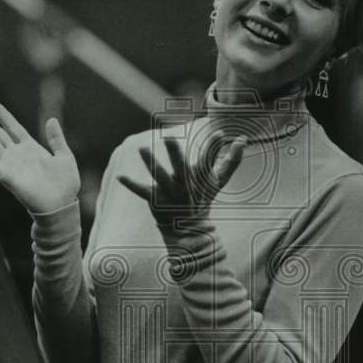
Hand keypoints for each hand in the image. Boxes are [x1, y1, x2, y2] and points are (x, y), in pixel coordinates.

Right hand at [0, 98, 79, 213]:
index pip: (12, 126)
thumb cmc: (65, 185)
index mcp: (30, 148)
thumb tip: (51, 120)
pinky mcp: (7, 178)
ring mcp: (10, 165)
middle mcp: (16, 154)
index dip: (1, 114)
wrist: (63, 205)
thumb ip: (57, 139)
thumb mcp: (64, 156)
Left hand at [117, 131, 245, 224]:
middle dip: (175, 154)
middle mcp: (186, 186)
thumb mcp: (219, 180)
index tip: (220, 134)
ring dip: (151, 163)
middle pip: (181, 169)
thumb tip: (243, 139)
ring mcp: (170, 194)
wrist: (189, 229)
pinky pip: (142, 192)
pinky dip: (132, 185)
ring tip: (141, 148)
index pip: (209, 160)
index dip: (214, 147)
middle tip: (168, 139)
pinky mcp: (156, 201)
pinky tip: (120, 177)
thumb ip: (232, 159)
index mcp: (201, 179)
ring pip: (160, 177)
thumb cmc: (203, 197)